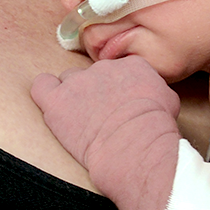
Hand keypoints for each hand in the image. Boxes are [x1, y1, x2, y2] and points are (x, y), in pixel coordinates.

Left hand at [31, 55, 180, 209]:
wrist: (134, 144)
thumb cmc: (155, 129)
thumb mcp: (168, 100)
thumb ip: (153, 88)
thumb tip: (148, 94)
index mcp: (131, 65)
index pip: (118, 69)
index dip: (117, 89)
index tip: (119, 105)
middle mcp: (103, 67)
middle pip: (92, 75)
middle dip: (94, 93)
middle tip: (100, 117)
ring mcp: (77, 82)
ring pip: (68, 81)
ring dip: (72, 97)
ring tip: (79, 119)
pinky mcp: (57, 101)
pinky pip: (41, 86)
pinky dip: (45, 94)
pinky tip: (54, 107)